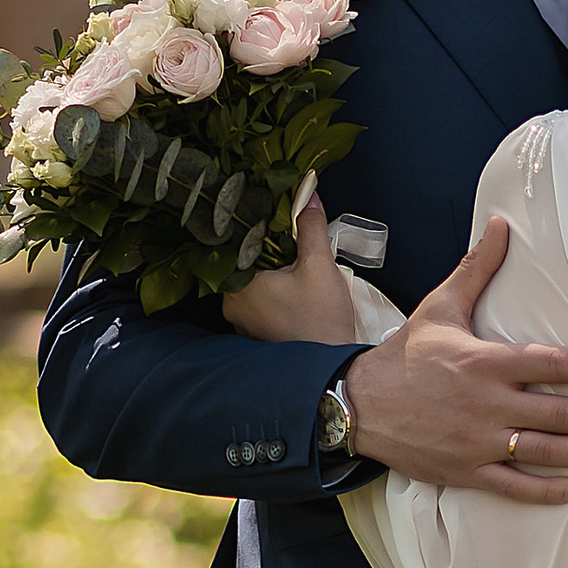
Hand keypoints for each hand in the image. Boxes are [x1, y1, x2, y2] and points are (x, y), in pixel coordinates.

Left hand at [222, 185, 358, 344]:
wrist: (334, 372)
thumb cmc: (322, 322)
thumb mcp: (319, 266)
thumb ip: (310, 227)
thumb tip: (307, 195)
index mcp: (238, 288)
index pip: (236, 245)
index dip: (254, 229)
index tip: (270, 219)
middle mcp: (232, 307)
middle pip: (243, 266)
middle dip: (265, 251)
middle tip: (286, 240)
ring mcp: (243, 325)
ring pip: (252, 286)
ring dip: (269, 275)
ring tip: (291, 264)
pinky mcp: (257, 337)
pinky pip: (259, 306)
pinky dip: (272, 295)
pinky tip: (291, 290)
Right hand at [343, 221, 567, 503]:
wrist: (358, 404)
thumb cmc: (405, 354)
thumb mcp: (441, 306)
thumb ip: (477, 268)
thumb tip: (501, 224)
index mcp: (485, 362)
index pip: (553, 364)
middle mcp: (486, 404)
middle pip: (559, 413)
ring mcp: (477, 442)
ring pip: (544, 451)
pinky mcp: (465, 471)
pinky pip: (513, 486)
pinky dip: (546, 492)